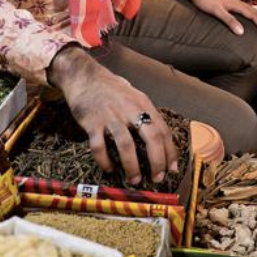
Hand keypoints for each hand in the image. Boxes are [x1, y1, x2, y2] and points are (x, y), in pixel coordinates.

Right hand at [48, 48, 176, 184]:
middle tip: (157, 178)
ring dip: (132, 166)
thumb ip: (146, 115)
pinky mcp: (92, 122)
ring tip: (135, 180)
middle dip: (157, 161)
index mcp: (143, 103)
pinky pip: (99, 146)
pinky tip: (109, 169)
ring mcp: (111, 115)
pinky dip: (105, 161)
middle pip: (151, 137)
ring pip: (126, 145)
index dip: (170, 151)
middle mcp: (130, 109)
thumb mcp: (134, 97)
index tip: (172, 169)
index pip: (163, 130)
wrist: (84, 76)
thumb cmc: (112, 90)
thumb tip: (161, 141)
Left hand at [172, 0, 256, 35]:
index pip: (252, 15)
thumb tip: (241, 32)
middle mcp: (235, 2)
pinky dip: (249, 14)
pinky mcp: (226, 2)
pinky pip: (242, 9)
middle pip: (253, 11)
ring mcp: (231, 1)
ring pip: (249, 9)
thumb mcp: (216, 11)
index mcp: (235, 4)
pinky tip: (246, 17)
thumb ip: (229, 20)